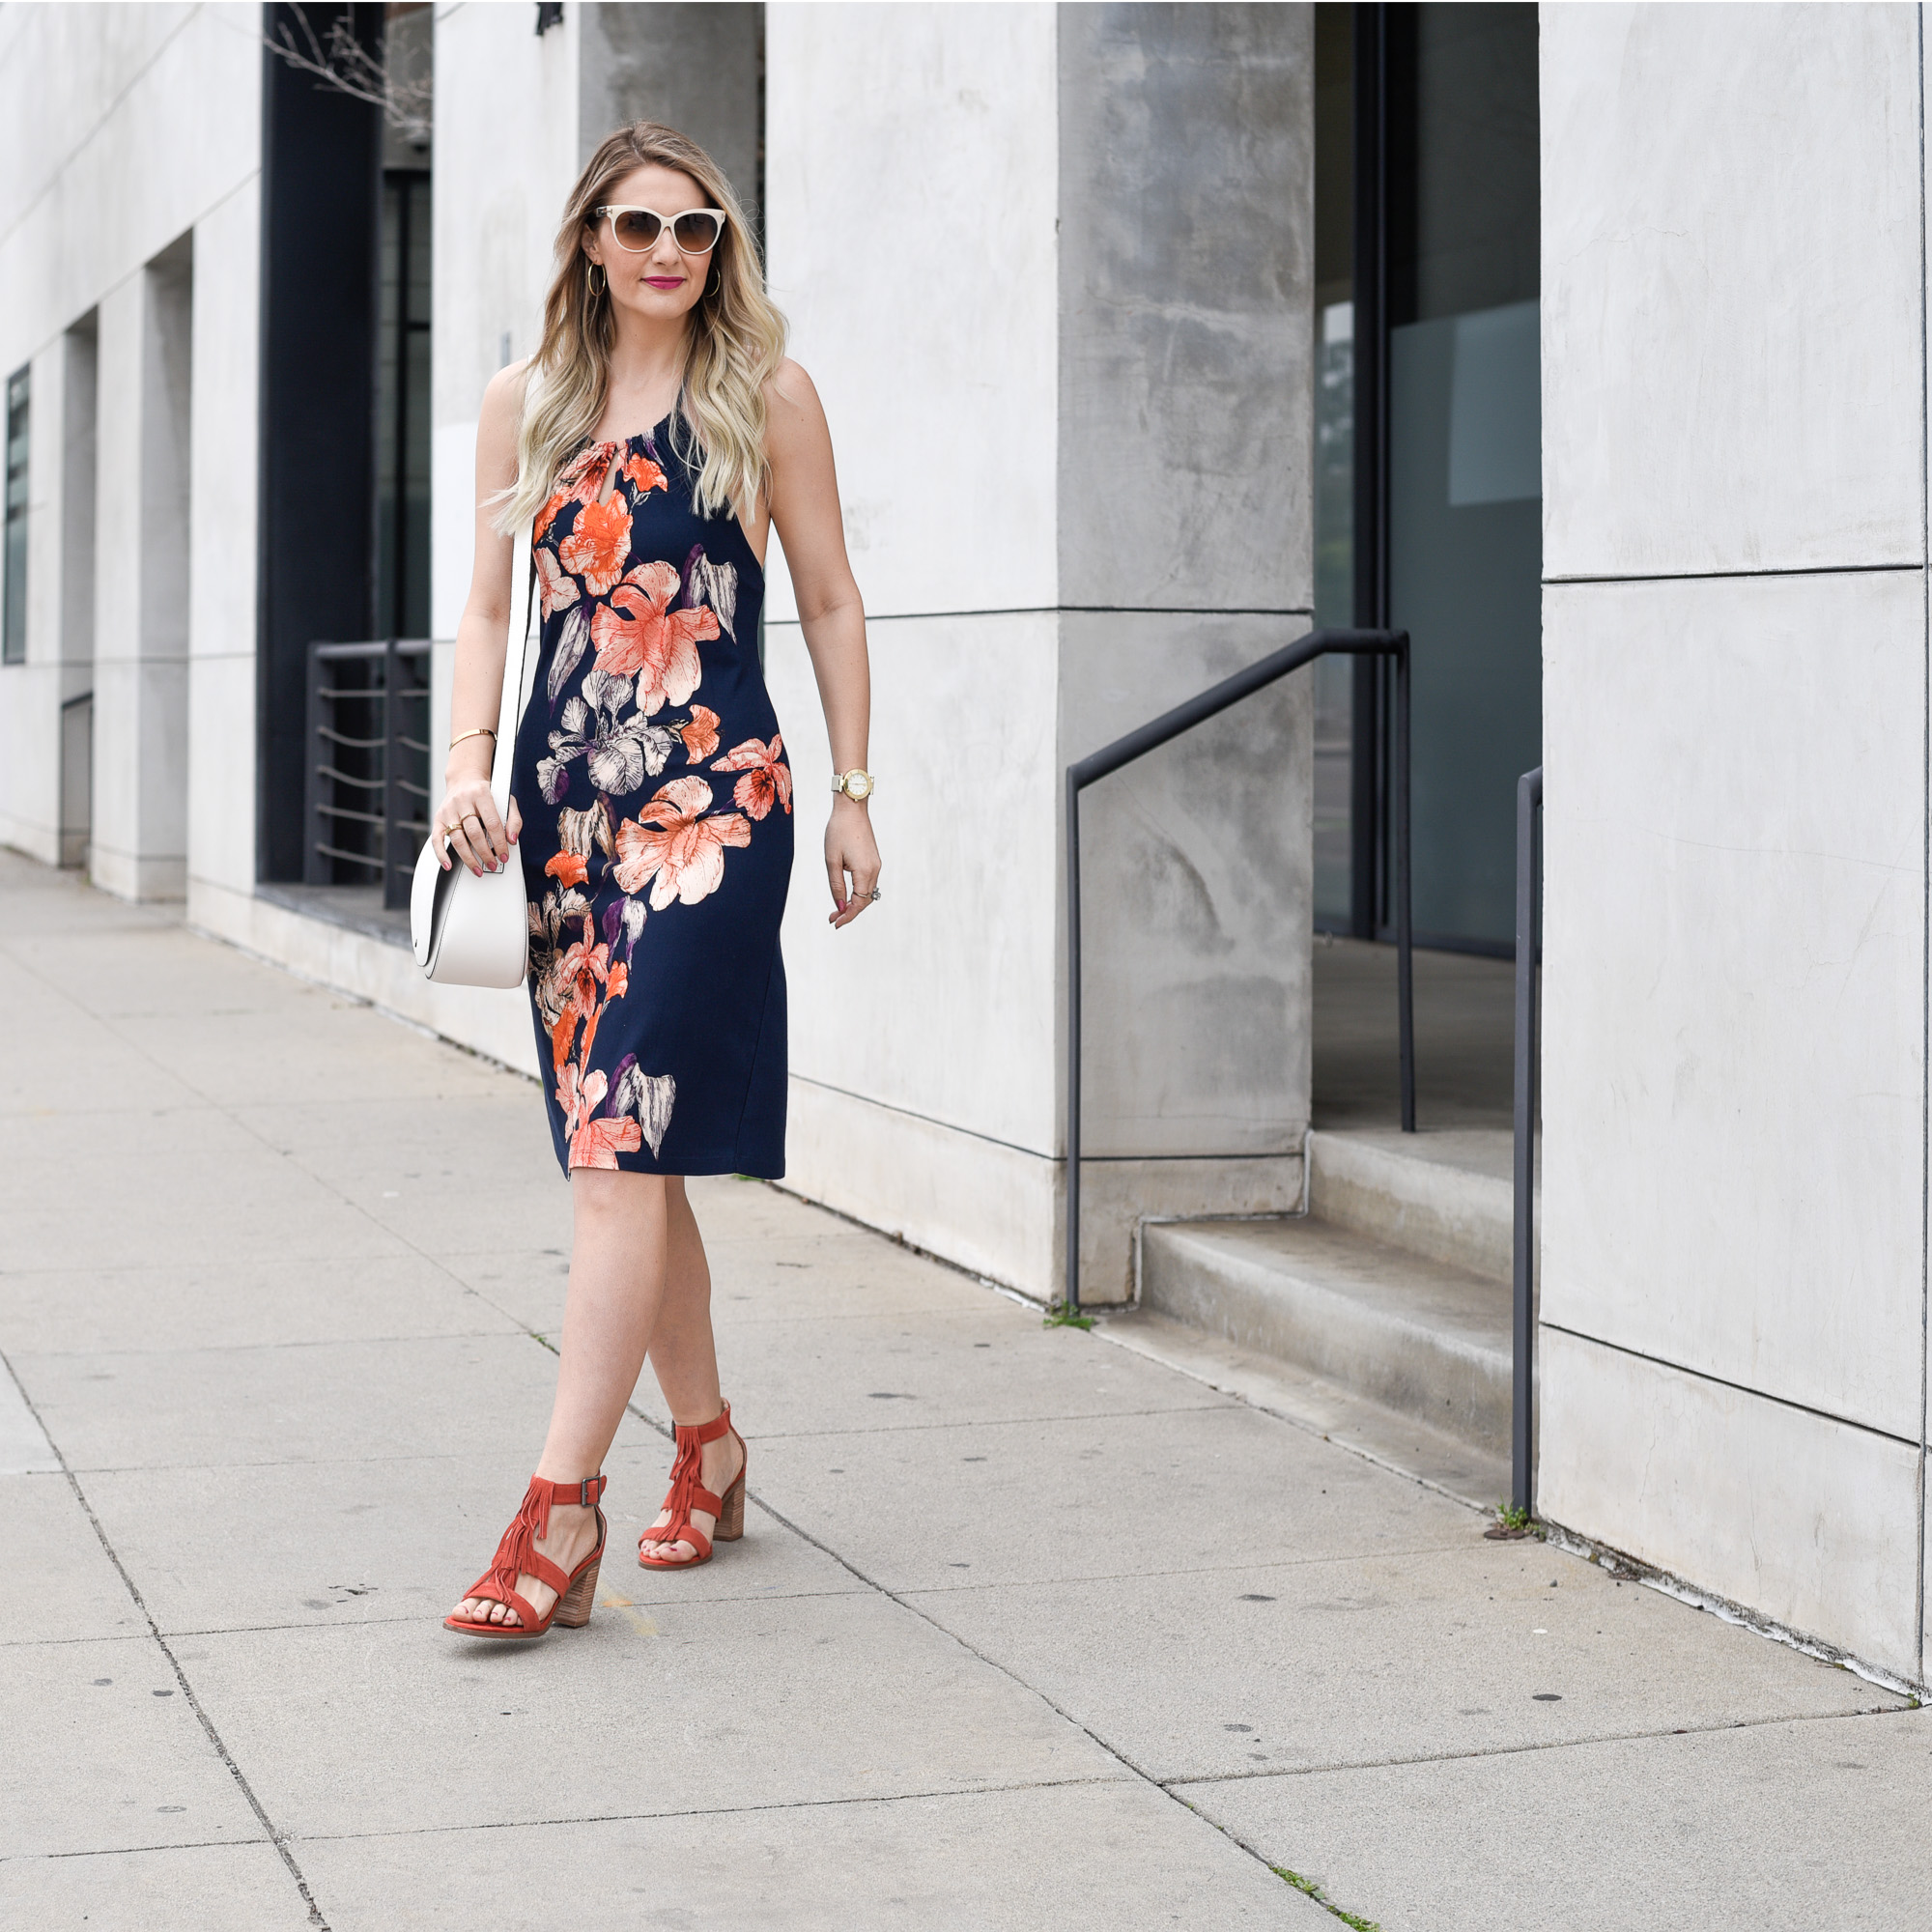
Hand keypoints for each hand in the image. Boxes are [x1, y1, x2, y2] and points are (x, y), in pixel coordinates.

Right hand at [435, 773, 521, 875]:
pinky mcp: (438, 818)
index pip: (492, 823)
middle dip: (485, 853)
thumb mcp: (506, 800)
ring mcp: (448, 810)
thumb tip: (512, 839)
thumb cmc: (486, 793)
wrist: (464, 780)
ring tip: (478, 869)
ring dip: (468, 858)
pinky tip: (449, 865)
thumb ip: (513, 819)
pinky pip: (437, 839)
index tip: (504, 856)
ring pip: (457, 838)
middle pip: (474, 833)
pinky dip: (441, 854)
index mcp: (481, 795)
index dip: (500, 843)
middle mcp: (462, 801)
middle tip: (493, 865)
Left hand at [825, 796, 879, 927]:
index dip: (847, 916)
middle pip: (865, 901)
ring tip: (838, 908)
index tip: (834, 923)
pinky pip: (868, 883)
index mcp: (865, 871)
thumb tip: (840, 906)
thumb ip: (836, 885)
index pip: (858, 903)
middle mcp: (875, 870)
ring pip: (867, 893)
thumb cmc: (838, 831)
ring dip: (854, 903)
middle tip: (832, 917)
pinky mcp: (874, 860)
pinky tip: (847, 894)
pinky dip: (858, 892)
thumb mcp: (831, 860)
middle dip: (850, 912)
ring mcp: (876, 865)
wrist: (852, 809)